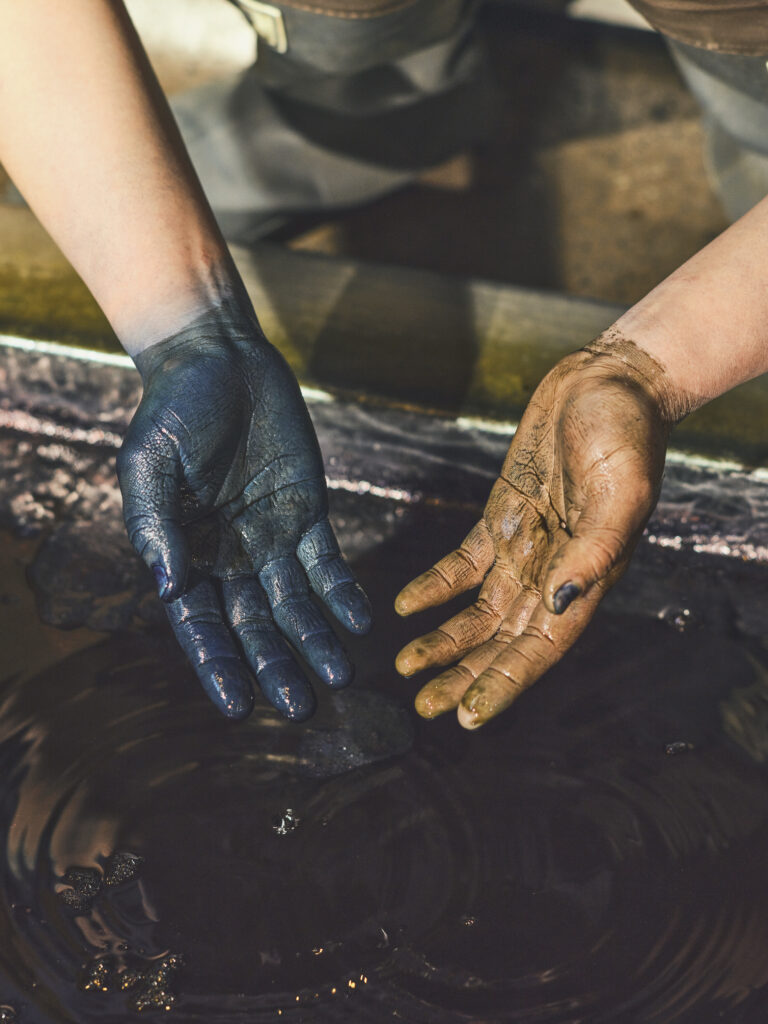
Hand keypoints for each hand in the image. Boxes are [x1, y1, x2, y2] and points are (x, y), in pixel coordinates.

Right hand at [117, 306, 370, 720]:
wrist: (221, 361)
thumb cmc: (174, 410)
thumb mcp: (149, 463)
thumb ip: (155, 525)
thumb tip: (172, 587)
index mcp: (184, 555)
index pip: (202, 626)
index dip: (219, 667)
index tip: (239, 707)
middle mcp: (229, 559)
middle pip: (255, 627)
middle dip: (277, 666)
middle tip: (301, 708)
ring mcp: (272, 539)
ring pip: (297, 604)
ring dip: (318, 641)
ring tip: (342, 677)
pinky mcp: (309, 514)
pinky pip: (329, 563)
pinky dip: (345, 594)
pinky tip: (363, 623)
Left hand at [394, 339, 676, 728]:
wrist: (608, 382)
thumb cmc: (626, 433)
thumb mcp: (622, 491)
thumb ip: (594, 551)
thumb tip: (558, 606)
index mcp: (585, 579)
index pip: (540, 648)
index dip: (504, 684)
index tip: (467, 717)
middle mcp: (551, 574)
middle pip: (501, 642)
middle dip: (463, 676)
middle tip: (421, 707)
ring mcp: (522, 548)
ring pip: (476, 613)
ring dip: (443, 641)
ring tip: (405, 667)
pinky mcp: (499, 518)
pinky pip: (461, 566)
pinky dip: (434, 587)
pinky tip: (405, 607)